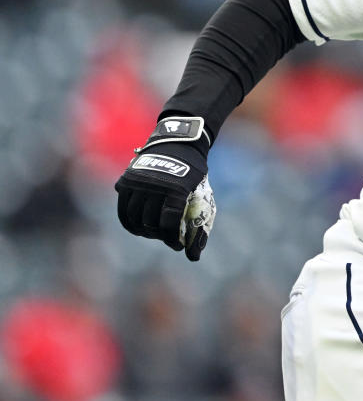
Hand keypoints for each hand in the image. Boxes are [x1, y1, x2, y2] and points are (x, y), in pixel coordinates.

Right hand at [115, 117, 215, 260]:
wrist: (177, 143)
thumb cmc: (193, 171)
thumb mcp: (200, 190)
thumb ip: (197, 220)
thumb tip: (194, 257)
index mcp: (176, 189)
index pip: (169, 222)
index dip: (172, 239)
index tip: (177, 246)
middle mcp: (155, 186)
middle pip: (151, 222)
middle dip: (159, 235)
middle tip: (166, 239)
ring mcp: (139, 183)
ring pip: (135, 217)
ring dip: (144, 230)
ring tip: (153, 234)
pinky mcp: (127, 181)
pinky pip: (123, 209)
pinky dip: (129, 222)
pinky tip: (137, 229)